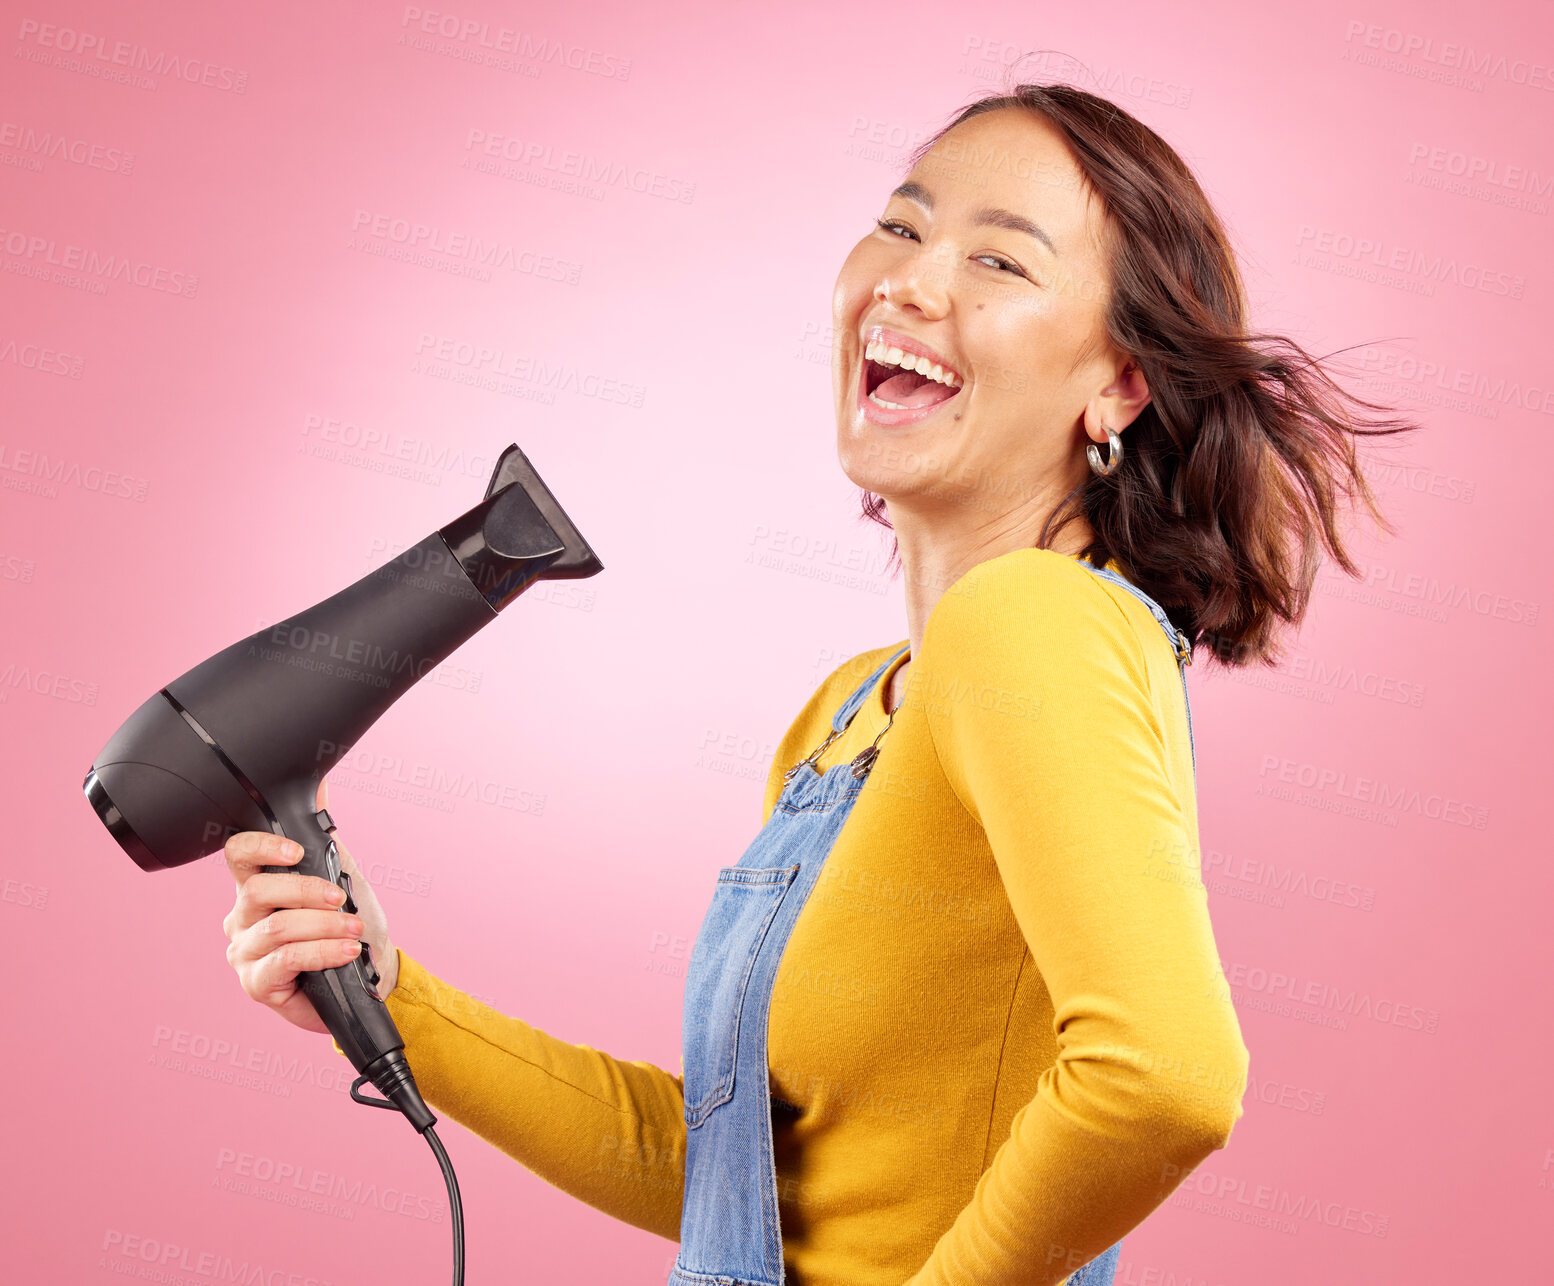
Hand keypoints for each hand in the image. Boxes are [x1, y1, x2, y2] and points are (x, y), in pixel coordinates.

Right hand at [221, 781, 398, 1033]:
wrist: (369, 974)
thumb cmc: (349, 924)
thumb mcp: (339, 873)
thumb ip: (321, 834)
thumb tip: (319, 781)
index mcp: (255, 886)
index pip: (239, 854)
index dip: (262, 846)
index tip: (296, 851)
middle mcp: (242, 918)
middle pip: (258, 890)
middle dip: (306, 890)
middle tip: (341, 897)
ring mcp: (245, 952)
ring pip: (277, 927)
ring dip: (324, 925)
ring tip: (354, 929)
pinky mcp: (257, 984)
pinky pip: (285, 959)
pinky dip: (322, 951)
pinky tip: (346, 950)